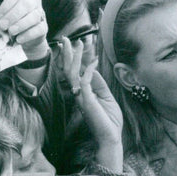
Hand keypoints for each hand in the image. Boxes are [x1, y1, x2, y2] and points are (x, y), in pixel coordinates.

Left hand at [0, 0, 48, 59]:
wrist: (23, 36)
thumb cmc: (10, 21)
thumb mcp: (2, 14)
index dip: (6, 7)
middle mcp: (34, 0)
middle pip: (26, 4)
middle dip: (13, 16)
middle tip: (3, 26)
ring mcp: (41, 13)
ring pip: (34, 16)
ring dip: (20, 25)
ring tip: (11, 32)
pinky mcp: (44, 27)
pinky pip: (39, 29)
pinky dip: (28, 35)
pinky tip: (19, 39)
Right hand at [60, 38, 123, 170]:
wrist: (111, 137)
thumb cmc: (109, 120)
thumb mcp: (106, 97)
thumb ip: (99, 84)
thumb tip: (93, 68)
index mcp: (83, 93)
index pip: (74, 73)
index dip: (73, 58)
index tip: (74, 44)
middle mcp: (79, 94)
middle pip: (68, 70)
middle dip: (67, 54)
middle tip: (65, 38)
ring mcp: (81, 98)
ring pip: (72, 74)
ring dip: (75, 57)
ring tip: (78, 43)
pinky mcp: (87, 101)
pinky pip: (85, 82)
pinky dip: (89, 70)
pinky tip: (94, 61)